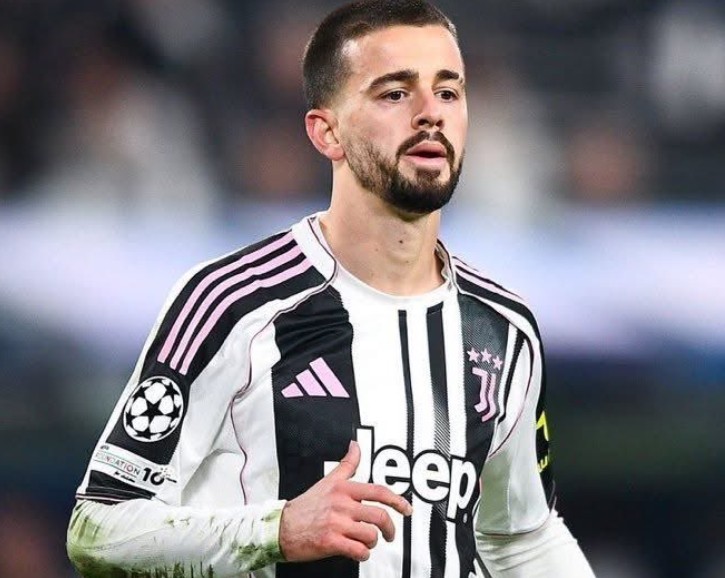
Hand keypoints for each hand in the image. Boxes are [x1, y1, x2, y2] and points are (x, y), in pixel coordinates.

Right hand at [278, 441, 412, 562]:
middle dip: (390, 528)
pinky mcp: (330, 542)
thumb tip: (355, 446)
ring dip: (373, 542)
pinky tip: (358, 551)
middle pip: (379, 516)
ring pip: (371, 534)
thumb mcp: (327, 481)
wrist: (281, 527)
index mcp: (343, 489)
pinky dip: (363, 554)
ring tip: (366, 542)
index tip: (406, 509)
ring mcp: (336, 523)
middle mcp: (342, 504)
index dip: (398, 501)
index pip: (378, 492)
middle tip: (389, 534)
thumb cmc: (305, 506)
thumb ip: (346, 464)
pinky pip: (358, 550)